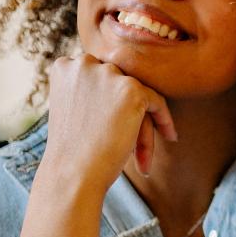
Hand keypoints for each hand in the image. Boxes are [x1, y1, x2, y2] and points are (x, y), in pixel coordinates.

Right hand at [39, 55, 177, 193]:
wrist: (72, 173)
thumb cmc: (72, 149)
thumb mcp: (72, 108)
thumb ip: (90, 89)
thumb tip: (116, 84)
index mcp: (65, 66)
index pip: (100, 74)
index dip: (110, 97)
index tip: (115, 118)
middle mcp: (84, 63)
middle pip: (120, 82)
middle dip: (126, 110)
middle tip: (129, 137)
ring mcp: (108, 74)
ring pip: (138, 94)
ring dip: (142, 122)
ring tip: (143, 150)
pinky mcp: (131, 90)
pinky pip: (157, 102)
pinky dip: (164, 120)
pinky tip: (170, 136)